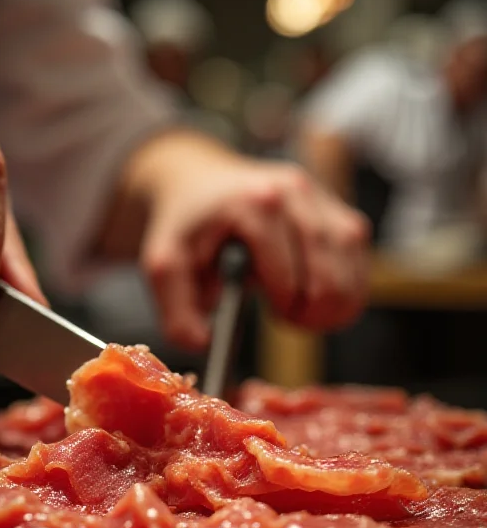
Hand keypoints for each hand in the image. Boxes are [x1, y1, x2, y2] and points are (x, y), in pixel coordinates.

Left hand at [126, 131, 368, 348]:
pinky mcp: (338, 210)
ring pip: (353, 267)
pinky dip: (348, 291)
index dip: (284, 305)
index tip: (271, 314)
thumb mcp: (166, 266)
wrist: (199, 183)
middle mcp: (295, 192)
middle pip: (329, 274)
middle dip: (312, 311)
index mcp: (255, 204)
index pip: (289, 274)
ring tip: (304, 312)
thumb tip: (204, 344)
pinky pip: (361, 260)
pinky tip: (320, 299)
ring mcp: (322, 198)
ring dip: (335, 304)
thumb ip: (178, 311)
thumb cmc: (185, 227)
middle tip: (288, 319)